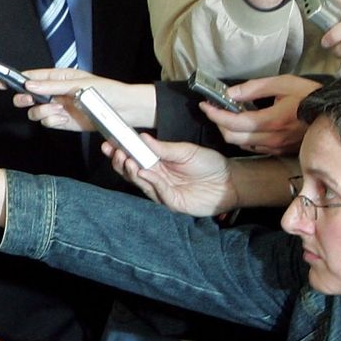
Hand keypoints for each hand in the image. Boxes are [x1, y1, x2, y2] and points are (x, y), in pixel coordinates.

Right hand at [14, 68, 156, 131]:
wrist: (123, 110)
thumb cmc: (106, 91)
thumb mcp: (78, 84)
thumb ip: (51, 86)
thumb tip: (29, 83)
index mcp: (59, 77)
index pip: (32, 77)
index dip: (16, 79)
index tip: (2, 82)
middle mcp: (56, 92)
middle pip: (28, 96)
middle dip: (26, 99)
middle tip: (28, 101)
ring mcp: (59, 108)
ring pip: (36, 112)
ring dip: (43, 113)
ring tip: (58, 111)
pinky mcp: (63, 122)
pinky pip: (48, 123)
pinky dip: (53, 122)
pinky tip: (64, 119)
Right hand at [105, 135, 238, 216]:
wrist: (230, 182)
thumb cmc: (210, 165)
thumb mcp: (187, 150)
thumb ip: (164, 147)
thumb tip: (142, 138)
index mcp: (158, 162)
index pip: (134, 156)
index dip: (121, 150)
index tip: (110, 142)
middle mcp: (156, 176)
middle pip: (130, 171)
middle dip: (120, 161)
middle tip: (115, 152)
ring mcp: (162, 190)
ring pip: (139, 182)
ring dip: (131, 171)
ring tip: (127, 160)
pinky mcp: (170, 202)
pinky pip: (156, 192)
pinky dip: (149, 181)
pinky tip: (145, 172)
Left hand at [201, 73, 319, 155]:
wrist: (334, 113)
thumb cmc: (310, 95)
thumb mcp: (283, 83)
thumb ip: (254, 88)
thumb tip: (230, 93)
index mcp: (273, 120)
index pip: (233, 123)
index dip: (215, 114)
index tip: (205, 105)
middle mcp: (273, 138)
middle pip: (232, 138)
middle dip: (219, 124)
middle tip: (216, 110)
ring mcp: (277, 147)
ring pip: (242, 144)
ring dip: (230, 131)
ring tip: (230, 115)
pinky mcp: (281, 151)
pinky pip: (254, 147)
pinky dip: (244, 137)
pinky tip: (247, 125)